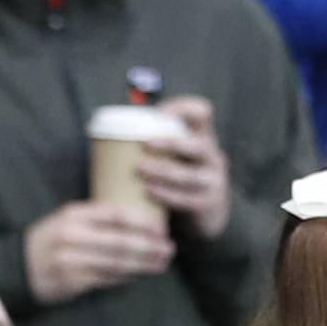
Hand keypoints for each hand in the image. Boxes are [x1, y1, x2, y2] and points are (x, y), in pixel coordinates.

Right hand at [24, 202, 172, 306]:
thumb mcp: (68, 221)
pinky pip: (106, 279)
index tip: (161, 226)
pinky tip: (140, 275)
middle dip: (148, 246)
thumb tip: (135, 221)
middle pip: (120, 241)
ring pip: (116, 262)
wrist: (17, 267)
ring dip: (142, 264)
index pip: (115, 214)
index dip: (142, 221)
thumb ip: (95, 219)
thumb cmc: (50, 242)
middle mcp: (72, 235)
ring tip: (161, 263)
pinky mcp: (72, 282)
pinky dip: (126, 277)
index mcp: (74, 214)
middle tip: (169, 249)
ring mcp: (72, 260)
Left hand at [138, 96, 232, 240]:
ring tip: (140, 168)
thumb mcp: (178, 156)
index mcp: (204, 138)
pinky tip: (150, 191)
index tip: (158, 115)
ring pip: (189, 175)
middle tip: (145, 144)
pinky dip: (167, 195)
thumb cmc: (182, 179)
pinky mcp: (208, 204)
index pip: (202, 113)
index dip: (182, 109)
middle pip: (199, 144)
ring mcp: (213, 182)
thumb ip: (160, 144)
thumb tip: (113, 135)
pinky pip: (187, 199)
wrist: (208, 216)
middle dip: (171, 143)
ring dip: (163, 171)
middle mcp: (213, 157)